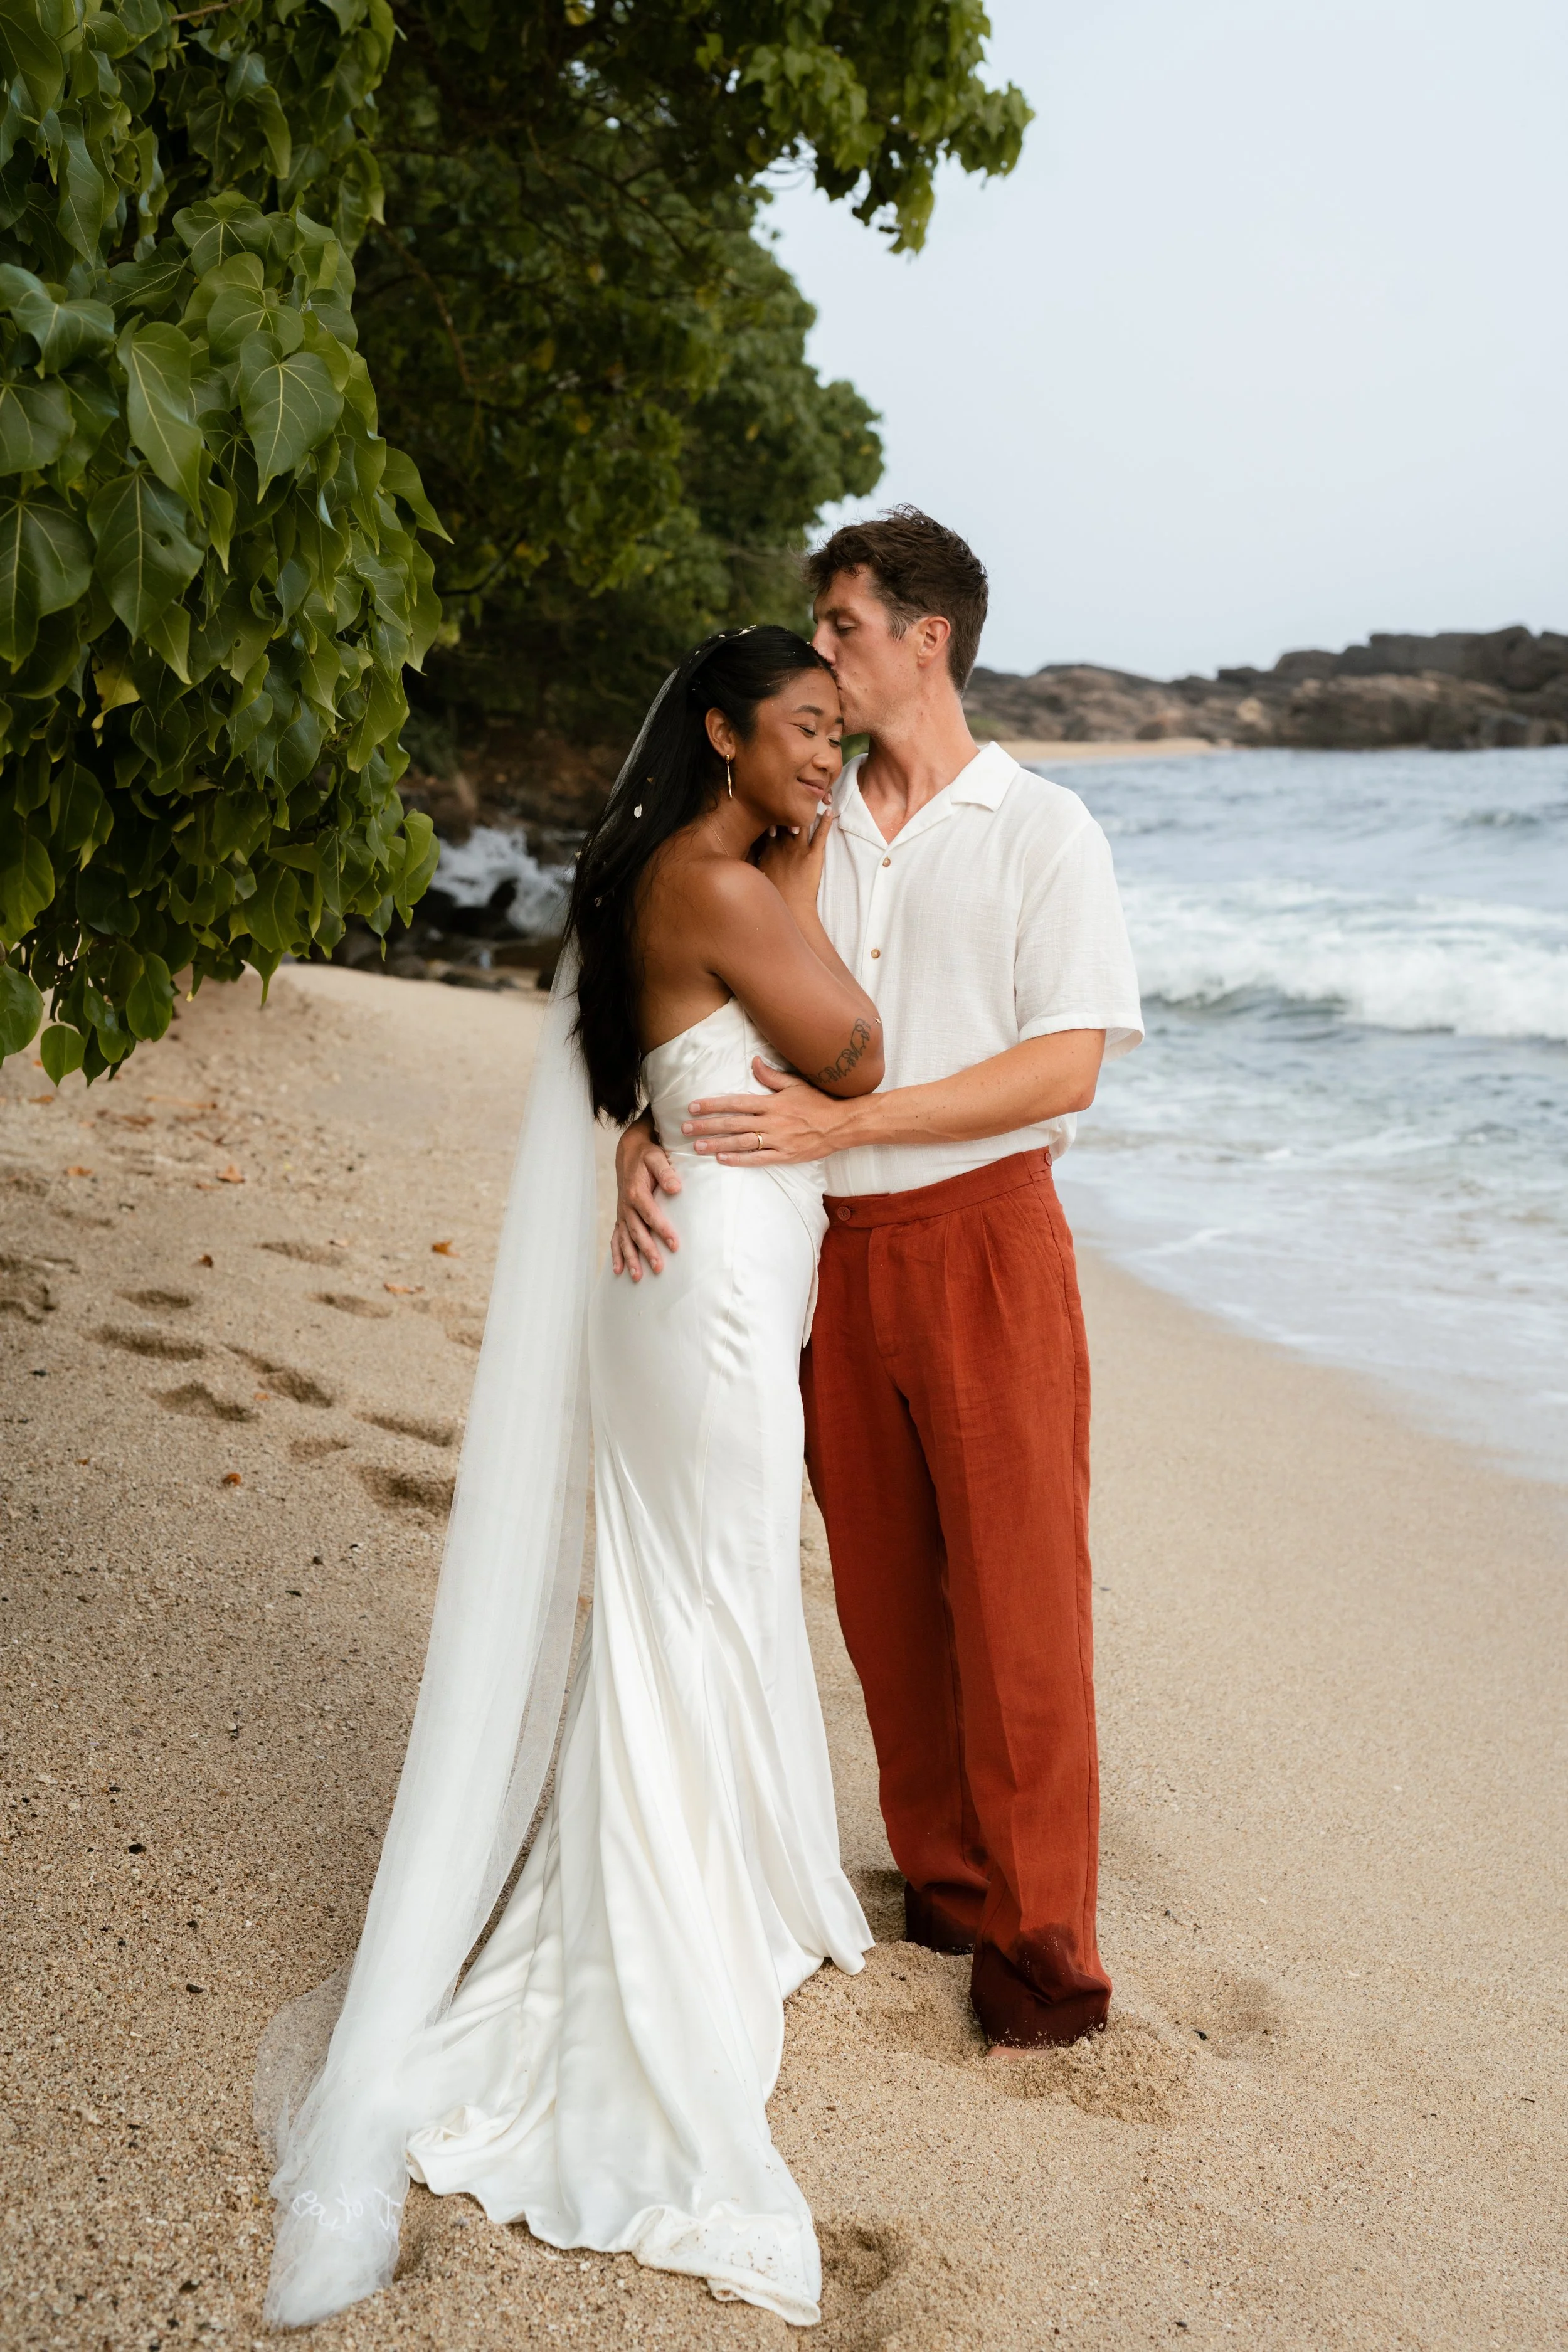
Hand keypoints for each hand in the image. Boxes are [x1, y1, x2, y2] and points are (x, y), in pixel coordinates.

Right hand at [612, 1119, 681, 1278]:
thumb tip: (676, 1188)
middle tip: (659, 1267)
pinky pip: (616, 1238)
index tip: (675, 1244)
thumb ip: (665, 1171)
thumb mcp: (656, 1157)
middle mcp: (626, 1205)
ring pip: (625, 1239)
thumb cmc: (646, 1155)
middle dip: (647, 1250)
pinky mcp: (621, 1216)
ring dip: (631, 1258)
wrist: (629, 1151)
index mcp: (636, 1192)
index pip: (650, 1214)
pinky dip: (616, 1254)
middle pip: (637, 1232)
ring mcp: (622, 1213)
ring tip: (638, 1277)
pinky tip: (619, 1271)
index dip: (662, 1230)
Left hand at [682, 1058, 848, 1164]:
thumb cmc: (818, 1102)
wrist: (841, 1124)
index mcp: (771, 1103)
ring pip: (741, 1143)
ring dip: (717, 1144)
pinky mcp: (784, 1156)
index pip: (735, 1103)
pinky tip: (722, 1159)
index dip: (713, 1105)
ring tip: (697, 1147)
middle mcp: (771, 1122)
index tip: (693, 1107)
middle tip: (685, 1130)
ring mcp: (777, 1140)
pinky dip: (739, 1160)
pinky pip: (758, 1159)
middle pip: (733, 1124)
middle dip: (707, 1126)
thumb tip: (753, 1061)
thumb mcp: (795, 1084)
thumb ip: (771, 1075)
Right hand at [754, 801, 833, 924]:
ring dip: (808, 808)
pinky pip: (821, 834)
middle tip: (791, 793)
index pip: (767, 824)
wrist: (791, 910)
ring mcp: (797, 848)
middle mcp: (781, 844)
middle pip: (783, 818)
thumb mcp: (754, 878)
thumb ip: (747, 865)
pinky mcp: (813, 855)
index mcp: (766, 849)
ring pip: (802, 821)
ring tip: (815, 795)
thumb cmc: (773, 897)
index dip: (769, 813)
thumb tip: (736, 859)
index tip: (770, 803)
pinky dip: (827, 822)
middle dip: (786, 806)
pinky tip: (831, 811)